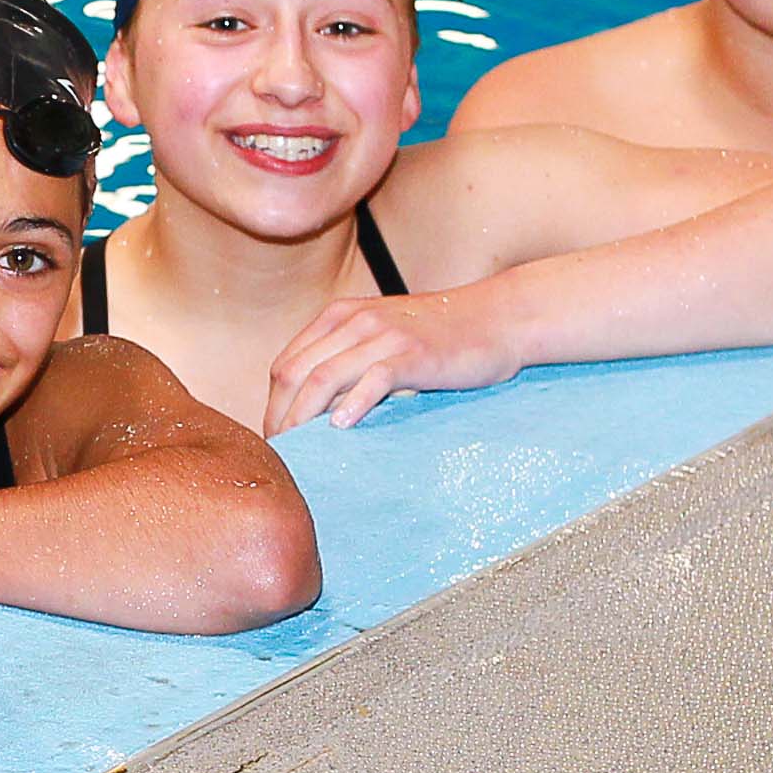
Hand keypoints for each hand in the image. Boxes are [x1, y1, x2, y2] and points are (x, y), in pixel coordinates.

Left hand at [260, 288, 521, 434]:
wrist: (500, 317)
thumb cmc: (442, 336)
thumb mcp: (383, 337)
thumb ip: (349, 361)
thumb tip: (316, 411)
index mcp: (340, 317)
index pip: (285, 364)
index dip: (273, 405)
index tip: (275, 440)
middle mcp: (355, 322)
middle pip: (294, 373)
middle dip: (279, 417)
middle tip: (280, 455)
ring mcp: (384, 336)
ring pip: (323, 377)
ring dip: (302, 418)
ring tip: (298, 451)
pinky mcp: (414, 353)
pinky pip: (373, 378)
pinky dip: (352, 404)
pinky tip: (341, 428)